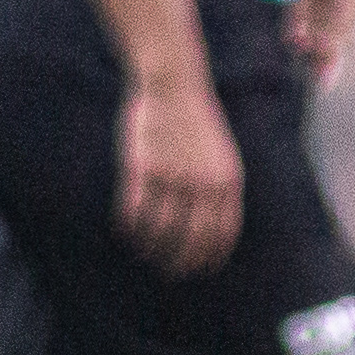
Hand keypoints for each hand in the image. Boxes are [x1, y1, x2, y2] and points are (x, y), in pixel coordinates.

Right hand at [116, 68, 245, 276]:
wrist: (174, 83)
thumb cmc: (196, 122)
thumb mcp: (222, 155)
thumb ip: (220, 190)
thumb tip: (213, 234)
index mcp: (228, 181)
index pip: (221, 235)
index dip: (208, 258)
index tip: (197, 270)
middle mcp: (202, 182)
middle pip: (191, 240)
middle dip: (179, 263)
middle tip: (168, 271)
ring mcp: (172, 175)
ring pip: (160, 230)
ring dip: (151, 248)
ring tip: (144, 252)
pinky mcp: (143, 167)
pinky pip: (134, 211)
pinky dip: (130, 228)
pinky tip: (127, 232)